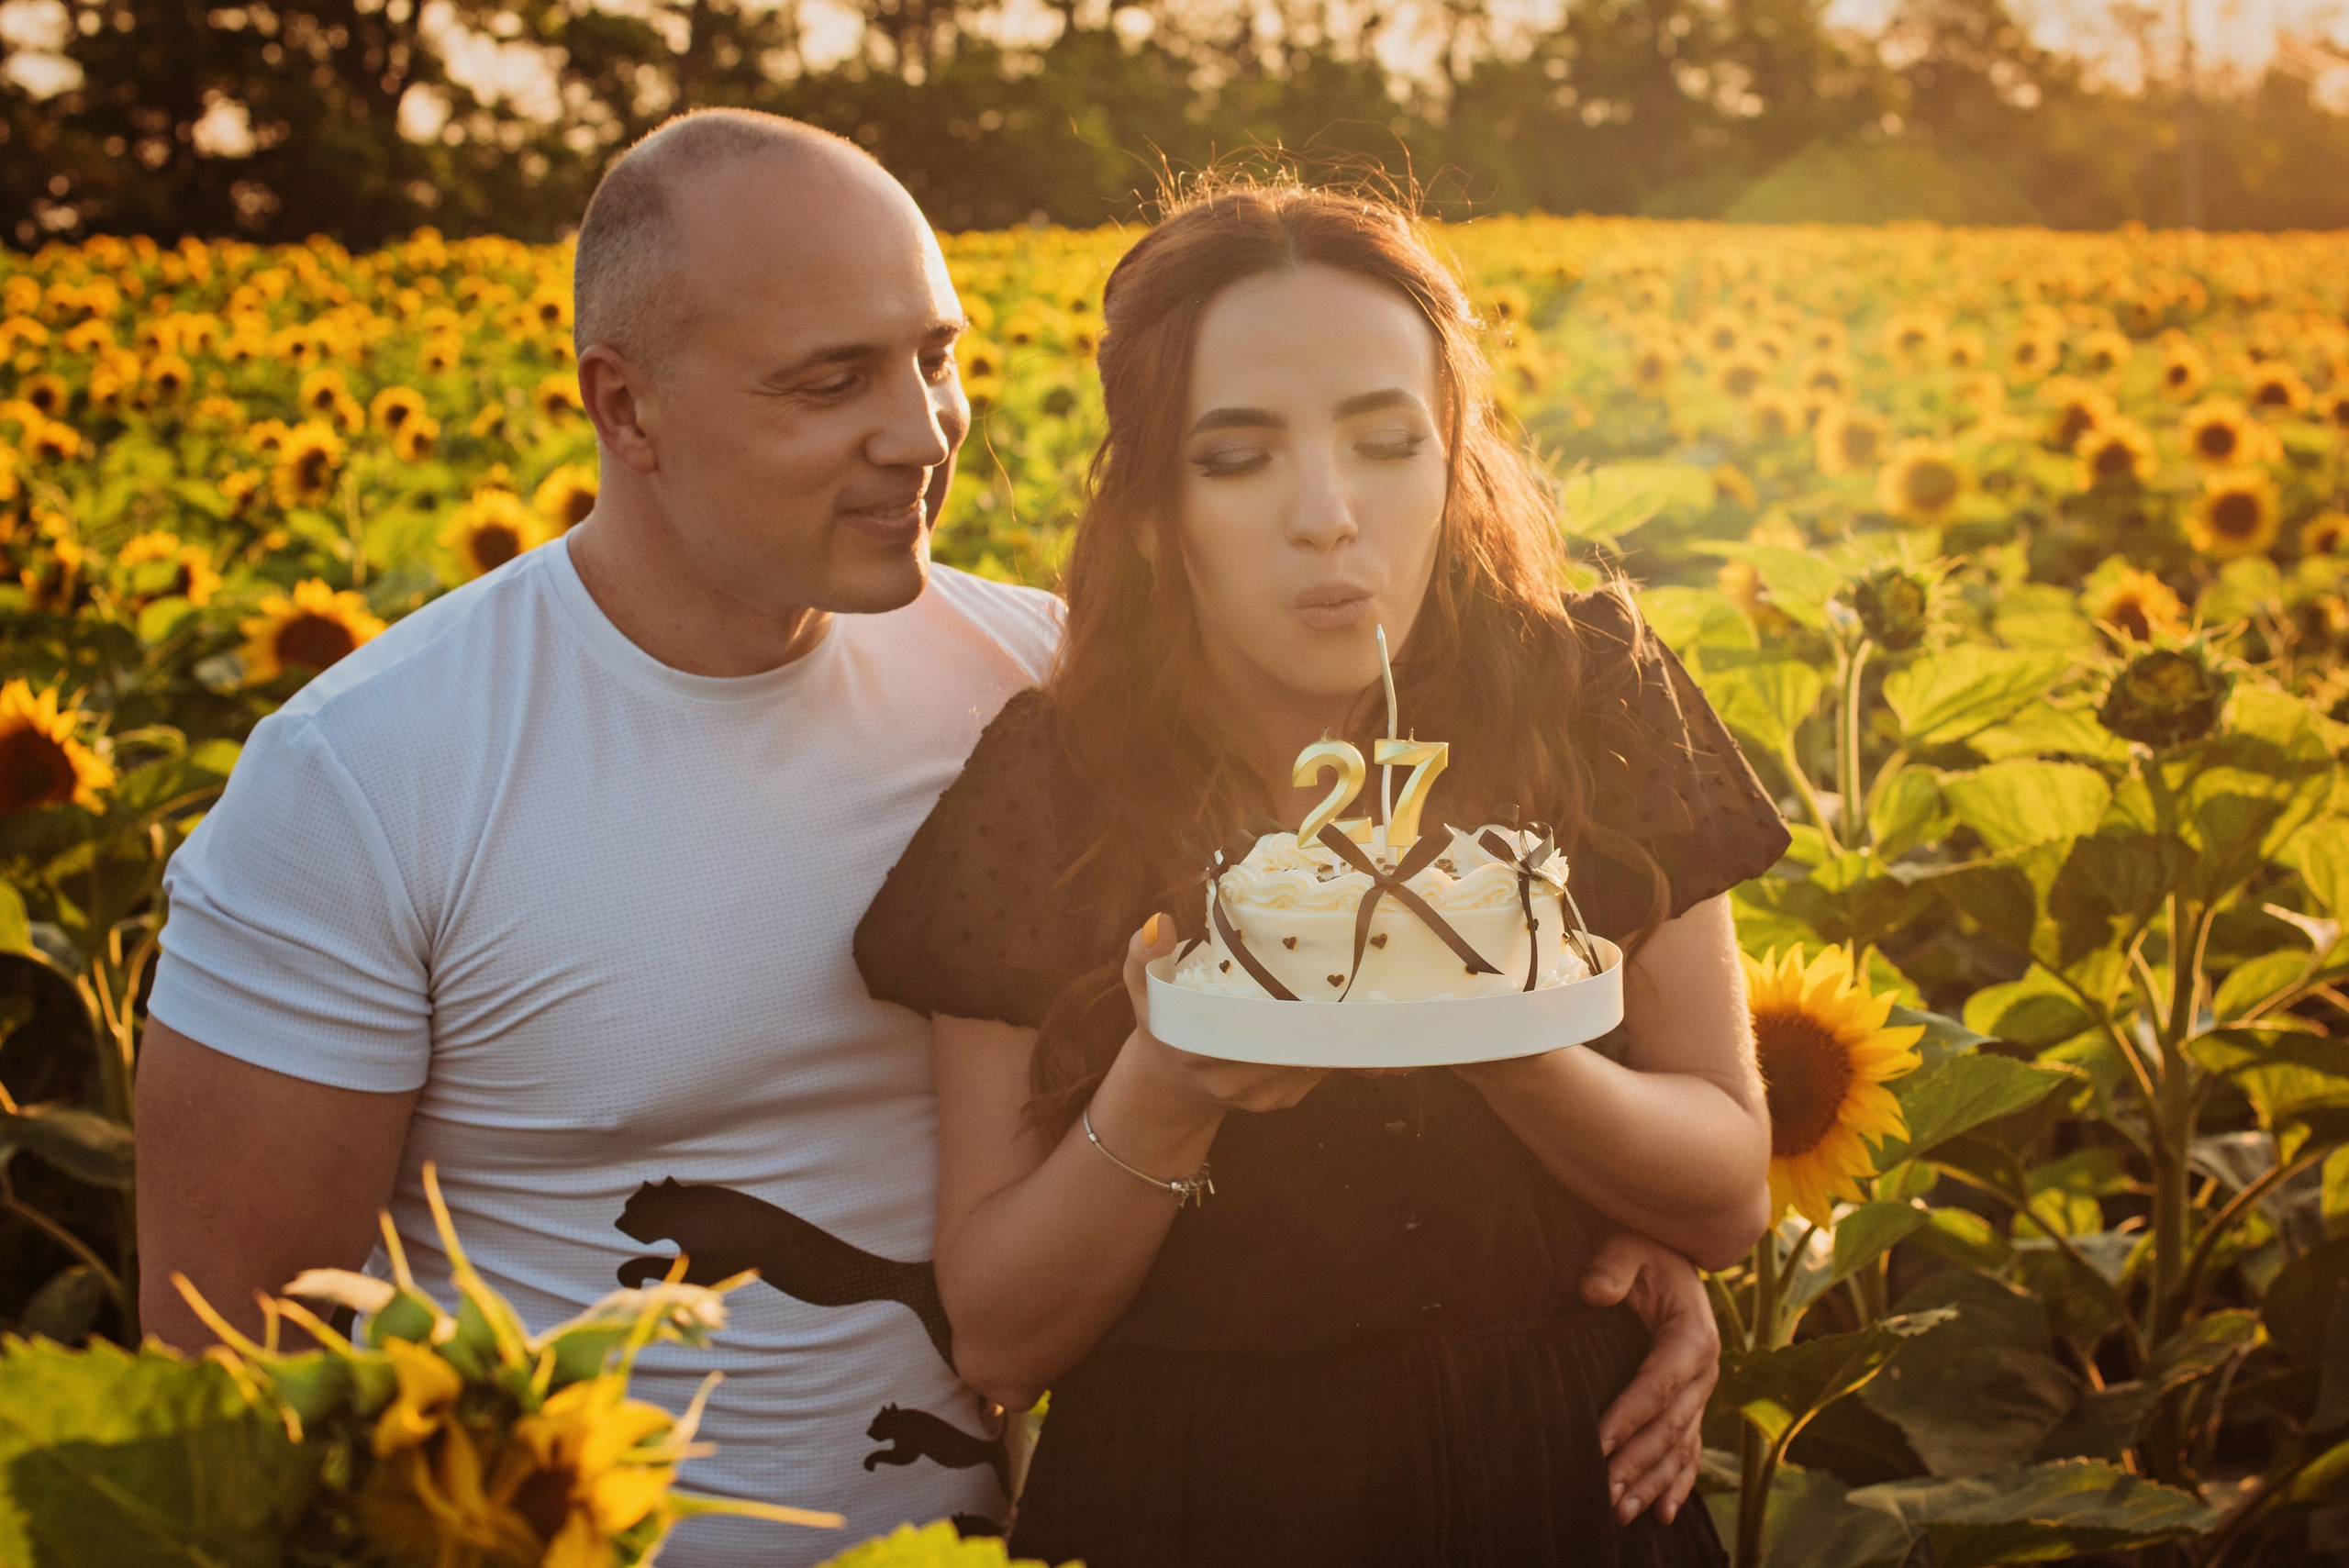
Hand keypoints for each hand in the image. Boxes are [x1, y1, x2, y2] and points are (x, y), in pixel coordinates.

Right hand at [1119, 914, 1327, 1116]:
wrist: (1170, 1083)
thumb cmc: (1161, 1023)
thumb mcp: (1142, 987)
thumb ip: (1142, 955)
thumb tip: (1160, 922)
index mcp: (1192, 1051)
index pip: (1245, 1027)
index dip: (1280, 1006)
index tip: (1305, 980)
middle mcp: (1225, 1081)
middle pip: (1283, 1045)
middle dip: (1312, 1017)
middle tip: (1336, 981)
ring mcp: (1254, 1097)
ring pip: (1304, 1061)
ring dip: (1325, 1032)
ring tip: (1341, 996)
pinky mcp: (1276, 1102)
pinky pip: (1312, 1074)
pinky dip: (1325, 1047)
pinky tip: (1331, 1021)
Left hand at [1584, 1230, 1717, 1527]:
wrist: (1667, 1251)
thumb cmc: (1642, 1248)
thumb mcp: (1627, 1244)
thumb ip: (1611, 1265)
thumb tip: (1591, 1291)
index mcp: (1692, 1336)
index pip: (1658, 1383)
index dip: (1629, 1414)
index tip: (1597, 1442)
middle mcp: (1705, 1370)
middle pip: (1669, 1426)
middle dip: (1637, 1462)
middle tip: (1603, 1492)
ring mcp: (1701, 1391)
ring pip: (1679, 1447)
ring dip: (1652, 1483)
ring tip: (1621, 1513)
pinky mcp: (1691, 1402)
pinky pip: (1688, 1450)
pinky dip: (1677, 1484)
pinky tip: (1662, 1515)